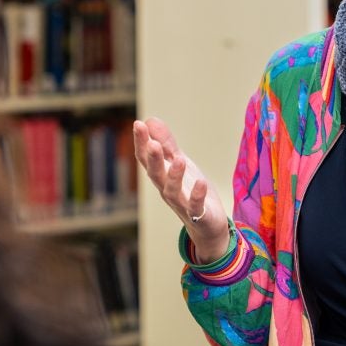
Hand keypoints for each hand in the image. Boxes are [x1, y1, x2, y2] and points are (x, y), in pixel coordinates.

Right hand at [133, 118, 230, 262]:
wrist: (207, 225)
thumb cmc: (189, 191)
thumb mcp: (178, 162)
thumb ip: (166, 144)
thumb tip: (149, 120)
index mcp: (161, 175)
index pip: (146, 158)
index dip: (142, 142)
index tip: (138, 124)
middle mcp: (166, 190)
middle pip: (155, 174)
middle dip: (153, 159)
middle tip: (152, 143)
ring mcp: (182, 203)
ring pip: (172, 191)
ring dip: (174, 176)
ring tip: (179, 160)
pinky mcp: (198, 215)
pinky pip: (196, 206)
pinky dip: (197, 195)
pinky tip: (201, 183)